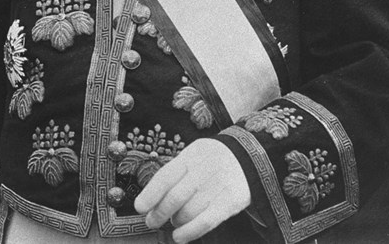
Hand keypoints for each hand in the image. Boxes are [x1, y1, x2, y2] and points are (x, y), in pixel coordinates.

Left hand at [134, 139, 250, 242]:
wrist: (249, 157)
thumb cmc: (213, 160)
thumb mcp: (195, 155)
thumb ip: (176, 172)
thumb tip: (151, 196)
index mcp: (193, 154)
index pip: (167, 175)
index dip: (151, 193)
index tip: (139, 207)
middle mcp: (205, 168)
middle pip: (176, 196)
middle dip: (159, 212)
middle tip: (152, 221)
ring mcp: (219, 185)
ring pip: (189, 211)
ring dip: (175, 221)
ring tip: (173, 222)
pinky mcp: (231, 202)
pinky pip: (206, 221)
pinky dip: (189, 232)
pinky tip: (179, 236)